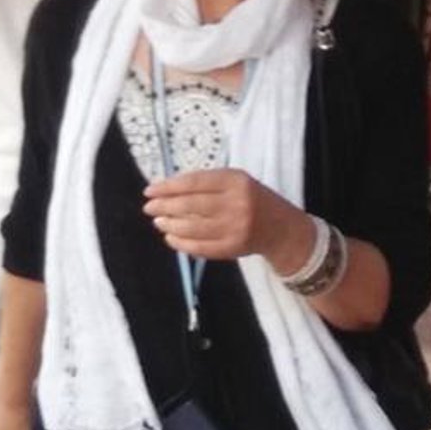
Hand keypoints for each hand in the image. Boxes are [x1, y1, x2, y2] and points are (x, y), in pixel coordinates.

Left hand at [143, 171, 308, 267]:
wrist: (282, 228)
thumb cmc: (252, 199)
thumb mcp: (235, 181)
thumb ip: (206, 183)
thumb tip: (166, 189)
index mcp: (236, 181)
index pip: (194, 182)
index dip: (168, 187)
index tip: (150, 190)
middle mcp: (237, 204)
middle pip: (191, 205)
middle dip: (165, 206)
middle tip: (149, 208)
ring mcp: (235, 228)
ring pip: (193, 228)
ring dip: (170, 225)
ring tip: (158, 221)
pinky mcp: (233, 248)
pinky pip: (200, 247)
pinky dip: (181, 243)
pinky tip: (171, 237)